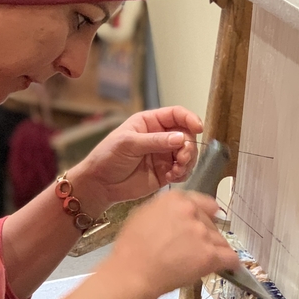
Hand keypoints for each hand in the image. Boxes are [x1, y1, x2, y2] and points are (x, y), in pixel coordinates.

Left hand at [70, 107, 202, 210]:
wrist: (100, 184)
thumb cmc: (108, 157)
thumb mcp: (129, 144)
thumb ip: (155, 141)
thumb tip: (181, 138)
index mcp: (150, 122)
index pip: (176, 115)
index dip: (190, 119)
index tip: (198, 128)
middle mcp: (161, 137)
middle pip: (187, 135)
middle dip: (189, 146)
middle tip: (182, 158)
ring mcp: (164, 155)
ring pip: (188, 154)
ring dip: (188, 162)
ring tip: (177, 170)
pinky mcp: (166, 172)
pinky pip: (183, 171)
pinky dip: (183, 173)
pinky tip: (172, 177)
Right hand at [105, 190, 238, 298]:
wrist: (132, 273)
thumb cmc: (131, 247)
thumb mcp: (143, 214)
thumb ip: (167, 209)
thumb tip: (182, 213)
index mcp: (176, 199)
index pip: (204, 203)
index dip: (204, 215)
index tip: (202, 224)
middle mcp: (192, 212)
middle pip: (211, 223)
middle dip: (205, 235)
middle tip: (192, 249)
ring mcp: (203, 234)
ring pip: (221, 240)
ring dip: (214, 249)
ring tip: (199, 262)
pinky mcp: (210, 256)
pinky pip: (230, 258)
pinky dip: (230, 263)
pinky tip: (228, 267)